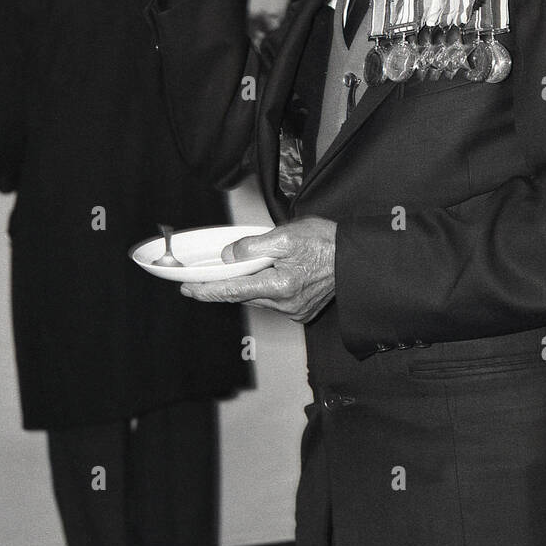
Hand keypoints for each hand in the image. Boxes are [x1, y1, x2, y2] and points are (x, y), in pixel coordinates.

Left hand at [177, 216, 336, 322]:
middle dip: (223, 287)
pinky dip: (263, 290)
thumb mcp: (287, 235)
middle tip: (202, 280)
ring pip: (258, 299)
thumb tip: (229, 255)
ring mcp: (295, 309)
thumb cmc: (327, 243)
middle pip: (244, 296)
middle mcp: (286, 304)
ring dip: (244, 287)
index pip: (233, 291)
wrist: (356, 258)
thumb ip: (253, 246)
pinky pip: (273, 301)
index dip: (208, 290)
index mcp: (280, 286)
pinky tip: (263, 277)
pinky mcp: (302, 309)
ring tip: (233, 273)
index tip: (189, 289)